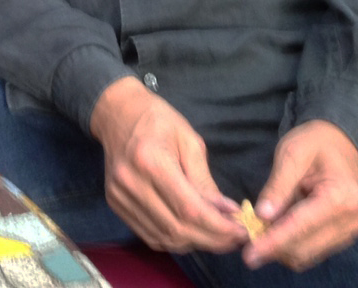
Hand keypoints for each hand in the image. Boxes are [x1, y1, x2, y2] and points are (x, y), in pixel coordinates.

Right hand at [90, 77, 246, 253]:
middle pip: (176, 229)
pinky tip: (192, 233)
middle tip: (235, 237)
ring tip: (217, 236)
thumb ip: (205, 180)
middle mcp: (131, 182)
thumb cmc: (158, 121)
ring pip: (164, 237)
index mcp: (150, 160)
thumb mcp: (190, 141)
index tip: (242, 231)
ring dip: (195, 243)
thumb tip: (227, 213)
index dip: (218, 227)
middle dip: (212, 240)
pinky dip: (174, 240)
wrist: (117, 114)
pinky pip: (150, 235)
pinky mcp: (115, 204)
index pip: (189, 209)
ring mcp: (119, 196)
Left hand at [243, 120, 357, 270]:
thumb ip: (278, 186)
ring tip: (259, 228)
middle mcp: (350, 221)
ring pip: (307, 254)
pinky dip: (291, 244)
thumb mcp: (292, 154)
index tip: (249, 255)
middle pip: (304, 248)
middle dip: (273, 247)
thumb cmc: (315, 143)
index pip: (300, 227)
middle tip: (245, 235)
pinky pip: (312, 250)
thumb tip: (261, 215)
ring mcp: (349, 231)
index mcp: (341, 198)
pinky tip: (275, 227)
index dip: (272, 242)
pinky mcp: (342, 236)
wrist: (342, 143)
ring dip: (280, 248)